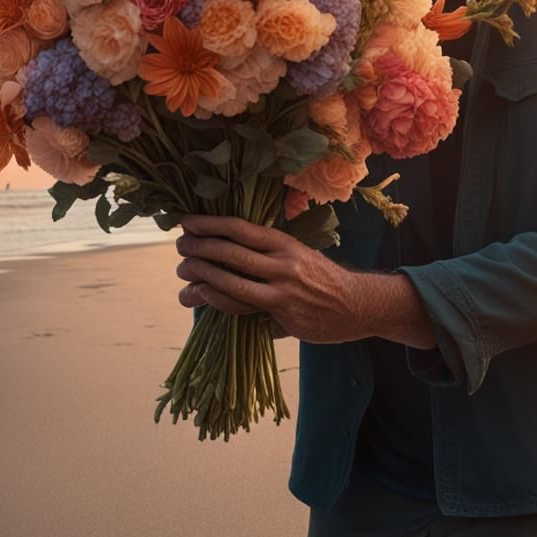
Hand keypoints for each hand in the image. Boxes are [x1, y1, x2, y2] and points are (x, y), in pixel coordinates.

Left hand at [174, 214, 368, 343]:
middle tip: (180, 246)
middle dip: (199, 248)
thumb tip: (228, 245)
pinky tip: (202, 294)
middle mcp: (283, 263)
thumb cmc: (322, 277)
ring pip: (231, 281)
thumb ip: (267, 252)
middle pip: (231, 252)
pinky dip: (217, 298)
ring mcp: (282, 290)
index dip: (210, 224)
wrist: (356, 304)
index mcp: (285, 243)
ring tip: (183, 272)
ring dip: (201, 275)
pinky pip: (242, 306)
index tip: (188, 221)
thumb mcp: (298, 253)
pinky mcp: (282, 314)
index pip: (240, 228)